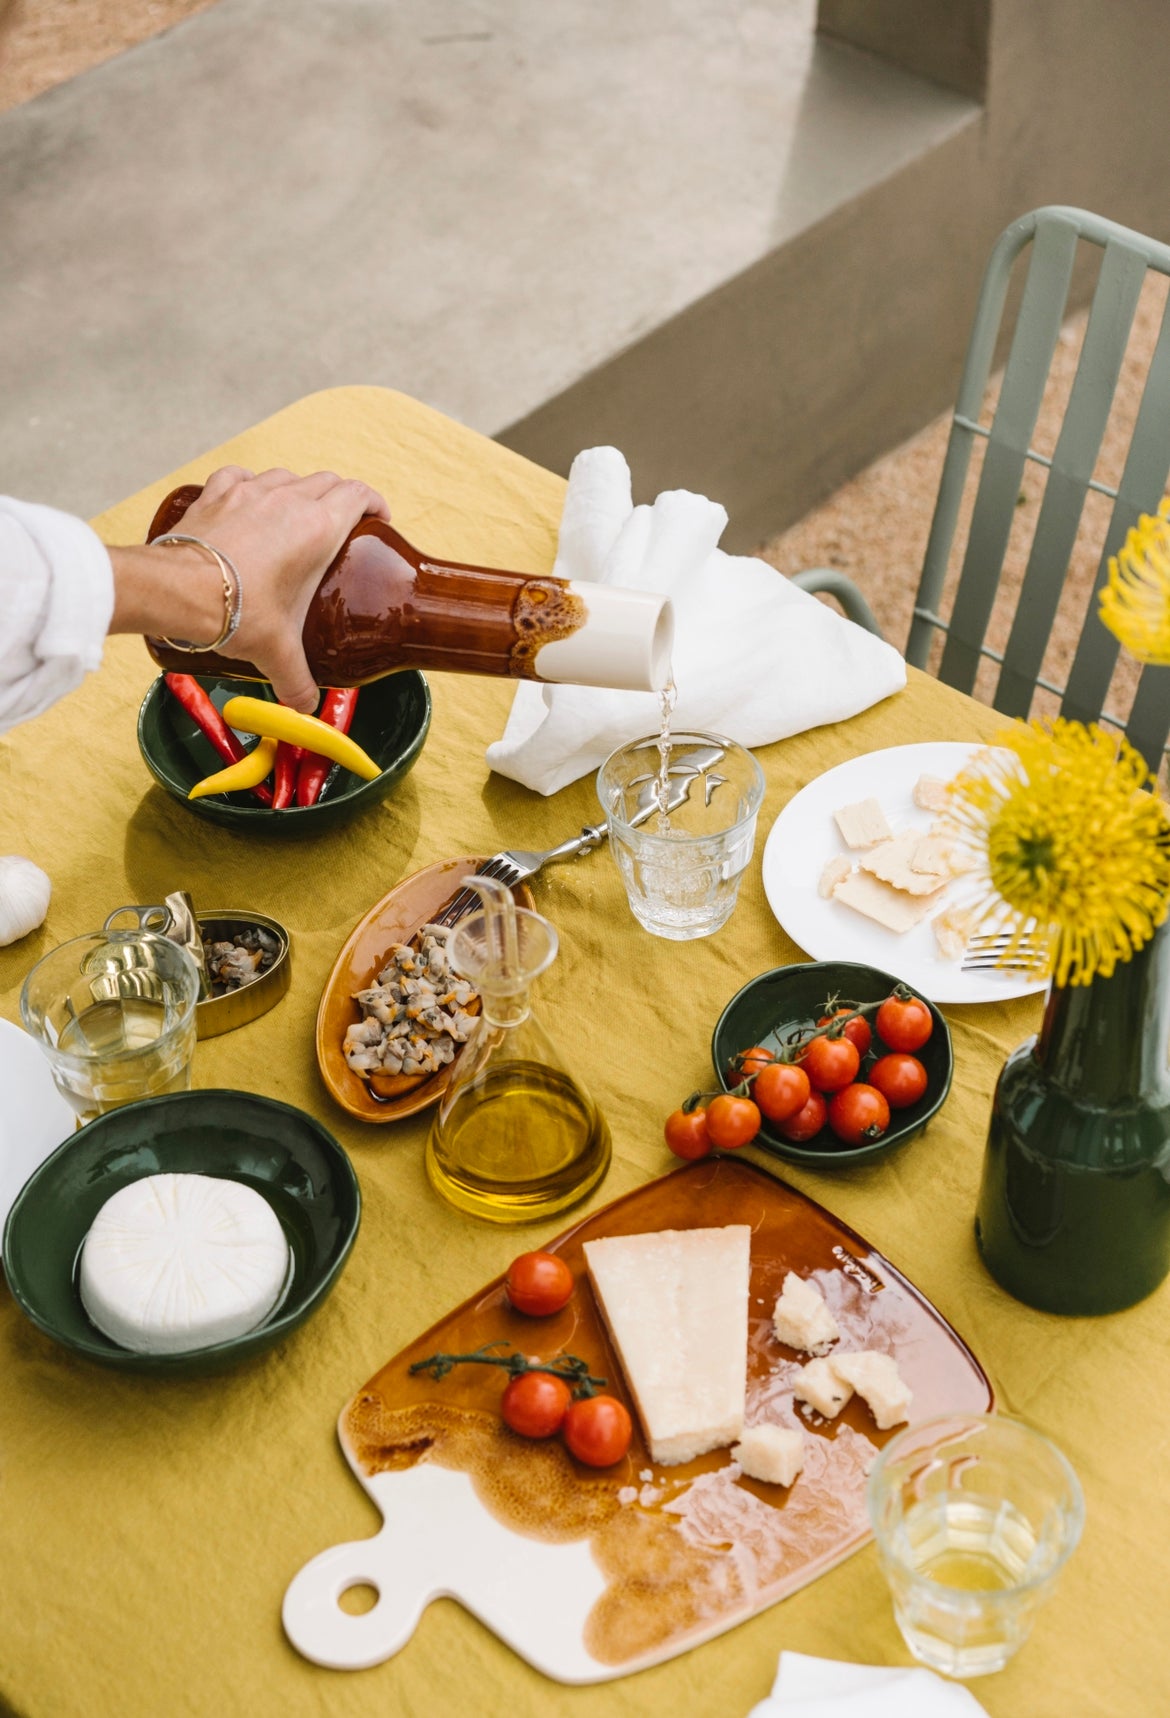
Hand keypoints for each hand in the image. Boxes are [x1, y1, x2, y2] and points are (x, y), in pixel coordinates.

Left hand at [177, 466, 389, 709]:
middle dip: (341, 499)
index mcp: (318, 529)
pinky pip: (241, 475)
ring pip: (287, 476)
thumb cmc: (235, 610)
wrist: (178, 590)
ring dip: (298, 490)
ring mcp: (251, 492)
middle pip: (328, 482)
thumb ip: (298, 680)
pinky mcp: (218, 493)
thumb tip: (306, 706)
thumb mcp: (277, 650)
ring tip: (296, 514)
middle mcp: (288, 500)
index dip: (374, 503)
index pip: (359, 496)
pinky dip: (250, 484)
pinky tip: (248, 498)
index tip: (378, 519)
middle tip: (343, 524)